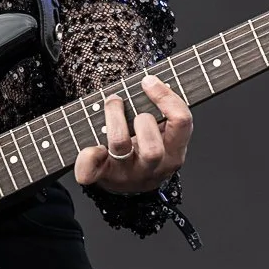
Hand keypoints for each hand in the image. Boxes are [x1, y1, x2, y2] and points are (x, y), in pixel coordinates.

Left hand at [73, 75, 191, 193]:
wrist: (129, 187)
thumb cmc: (146, 149)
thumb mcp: (164, 136)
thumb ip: (164, 113)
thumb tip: (151, 81)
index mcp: (173, 153)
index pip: (182, 122)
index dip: (166, 97)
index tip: (148, 81)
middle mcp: (153, 167)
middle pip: (153, 148)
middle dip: (142, 119)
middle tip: (131, 106)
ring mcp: (127, 173)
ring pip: (121, 145)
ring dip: (114, 118)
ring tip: (112, 103)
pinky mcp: (103, 176)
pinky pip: (90, 170)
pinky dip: (87, 156)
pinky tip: (90, 146)